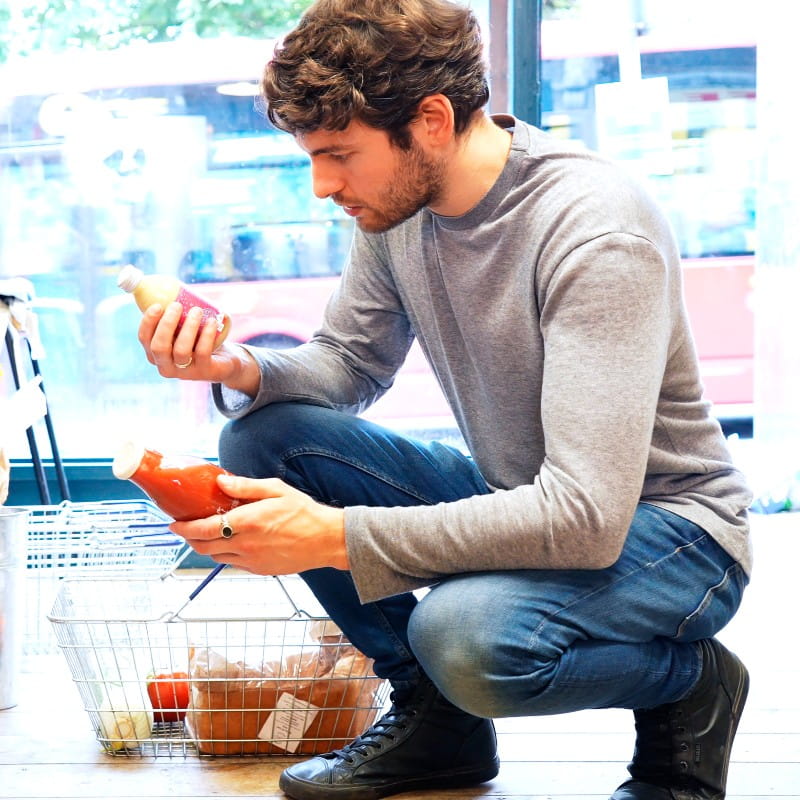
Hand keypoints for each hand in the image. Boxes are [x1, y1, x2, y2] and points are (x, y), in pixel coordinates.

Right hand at [137, 302, 258, 393]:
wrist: (225, 362)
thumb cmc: (198, 341)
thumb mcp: (182, 330)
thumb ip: (173, 316)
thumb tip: (169, 287)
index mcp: (155, 354)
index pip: (144, 339)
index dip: (148, 322)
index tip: (158, 305)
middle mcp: (166, 366)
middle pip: (159, 346)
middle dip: (166, 324)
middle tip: (177, 305)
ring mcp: (185, 372)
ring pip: (181, 350)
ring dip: (189, 327)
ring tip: (197, 310)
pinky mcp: (205, 372)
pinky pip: (203, 352)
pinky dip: (207, 335)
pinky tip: (212, 321)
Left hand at [169, 474, 348, 574]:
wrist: (326, 540)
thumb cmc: (304, 513)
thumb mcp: (276, 490)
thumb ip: (245, 487)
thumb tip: (220, 483)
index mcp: (248, 522)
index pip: (203, 529)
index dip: (184, 528)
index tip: (174, 523)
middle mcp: (245, 544)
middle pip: (203, 547)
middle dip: (189, 539)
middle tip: (186, 528)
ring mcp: (251, 560)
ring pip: (215, 557)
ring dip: (205, 547)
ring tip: (207, 533)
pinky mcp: (259, 569)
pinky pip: (232, 563)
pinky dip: (224, 553)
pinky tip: (231, 541)